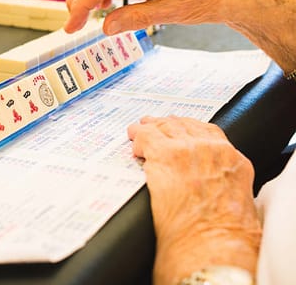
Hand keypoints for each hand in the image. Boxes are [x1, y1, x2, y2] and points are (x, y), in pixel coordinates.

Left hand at [128, 116, 260, 284]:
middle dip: (165, 125)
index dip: (188, 129)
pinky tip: (134, 147)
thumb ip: (222, 184)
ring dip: (148, 130)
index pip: (208, 132)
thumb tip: (206, 186)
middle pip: (183, 125)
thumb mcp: (236, 202)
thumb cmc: (223, 235)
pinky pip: (146, 137)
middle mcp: (212, 149)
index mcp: (233, 161)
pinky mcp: (165, 155)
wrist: (212, 244)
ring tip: (136, 132)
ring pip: (163, 128)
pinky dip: (138, 140)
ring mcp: (188, 149)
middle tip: (152, 126)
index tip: (178, 130)